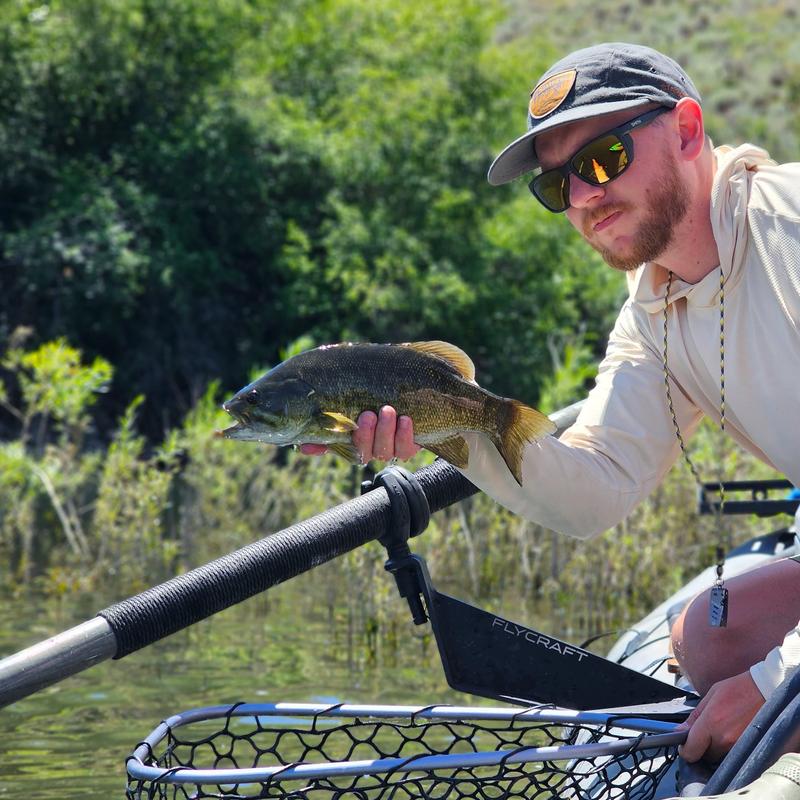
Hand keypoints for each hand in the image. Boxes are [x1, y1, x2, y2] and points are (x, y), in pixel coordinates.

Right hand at [299, 406, 419, 461]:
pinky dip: (405, 435)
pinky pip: (407, 449)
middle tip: (368, 414)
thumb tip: (303, 446)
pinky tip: (405, 420)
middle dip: (365, 434)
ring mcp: (390, 447)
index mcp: (352, 439)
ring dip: (385, 430)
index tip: (329, 432)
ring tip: (388, 410)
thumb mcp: (350, 404)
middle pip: (364, 452)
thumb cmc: (374, 396)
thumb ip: (328, 422)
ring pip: (385, 450)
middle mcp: (370, 447)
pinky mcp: (410, 446)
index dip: (327, 445)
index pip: (336, 447)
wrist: (409, 390)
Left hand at [677, 670, 764, 762]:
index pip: (691, 750)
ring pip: (719, 757)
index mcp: (711, 722)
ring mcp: (738, 745)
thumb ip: (695, 716)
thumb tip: (681, 730)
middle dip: (701, 747)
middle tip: (703, 734)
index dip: (685, 751)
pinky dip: (727, 748)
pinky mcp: (749, 748)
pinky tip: (730, 733)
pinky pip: (732, 754)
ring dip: (715, 748)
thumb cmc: (737, 689)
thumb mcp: (710, 696)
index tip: (684, 746)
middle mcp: (724, 737)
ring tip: (720, 730)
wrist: (764, 690)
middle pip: (705, 755)